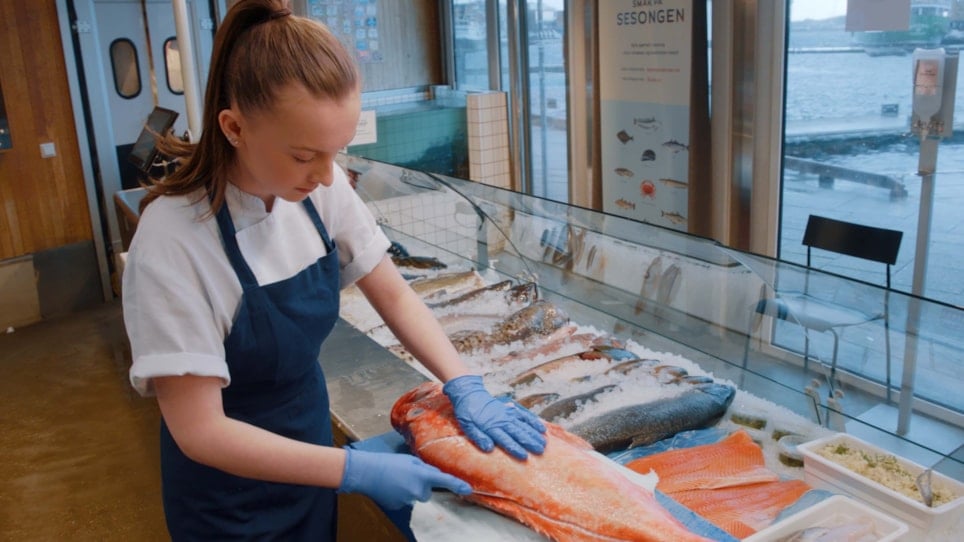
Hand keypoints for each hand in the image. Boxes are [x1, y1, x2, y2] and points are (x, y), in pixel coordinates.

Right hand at [339, 448, 470, 509]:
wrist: (367, 472)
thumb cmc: (388, 462)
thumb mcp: (410, 460)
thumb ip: (425, 468)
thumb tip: (433, 475)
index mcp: (422, 474)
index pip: (445, 480)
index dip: (458, 485)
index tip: (468, 489)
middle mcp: (418, 490)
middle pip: (427, 492)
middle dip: (421, 485)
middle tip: (408, 475)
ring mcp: (408, 500)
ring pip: (415, 496)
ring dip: (410, 490)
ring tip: (397, 479)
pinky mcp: (399, 506)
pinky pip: (405, 501)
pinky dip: (401, 495)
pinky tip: (392, 487)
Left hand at [443, 375, 546, 459]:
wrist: (469, 394)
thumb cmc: (467, 414)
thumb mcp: (467, 427)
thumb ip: (478, 437)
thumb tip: (489, 448)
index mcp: (491, 427)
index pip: (505, 440)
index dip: (515, 448)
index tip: (525, 457)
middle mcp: (502, 421)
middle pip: (518, 433)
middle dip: (530, 442)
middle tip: (541, 451)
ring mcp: (507, 414)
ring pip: (523, 425)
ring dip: (534, 434)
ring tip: (544, 443)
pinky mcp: (510, 408)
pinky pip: (524, 415)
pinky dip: (533, 421)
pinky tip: (542, 428)